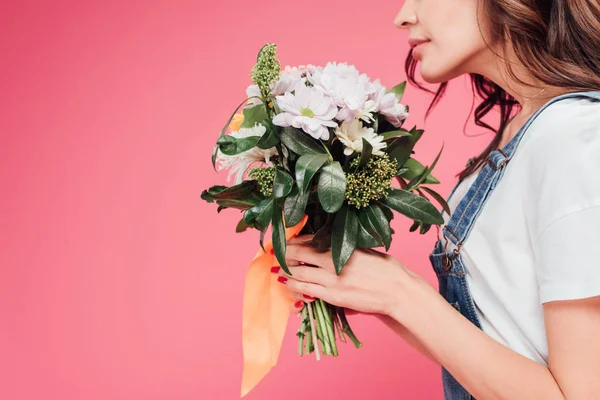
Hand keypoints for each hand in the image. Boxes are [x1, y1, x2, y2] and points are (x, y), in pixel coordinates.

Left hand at [271, 234, 420, 317]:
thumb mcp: (365, 251)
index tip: (287, 241)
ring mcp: (332, 279)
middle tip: (277, 253)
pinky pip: (306, 291)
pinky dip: (294, 287)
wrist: (398, 291)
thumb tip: (329, 245)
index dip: (295, 241)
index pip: (311, 240)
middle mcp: (334, 260)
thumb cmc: (386, 270)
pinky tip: (288, 285)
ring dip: (286, 271)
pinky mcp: (333, 296)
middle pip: (299, 254)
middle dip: (286, 254)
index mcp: (342, 246)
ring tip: (280, 270)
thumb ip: (346, 248)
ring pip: (299, 273)